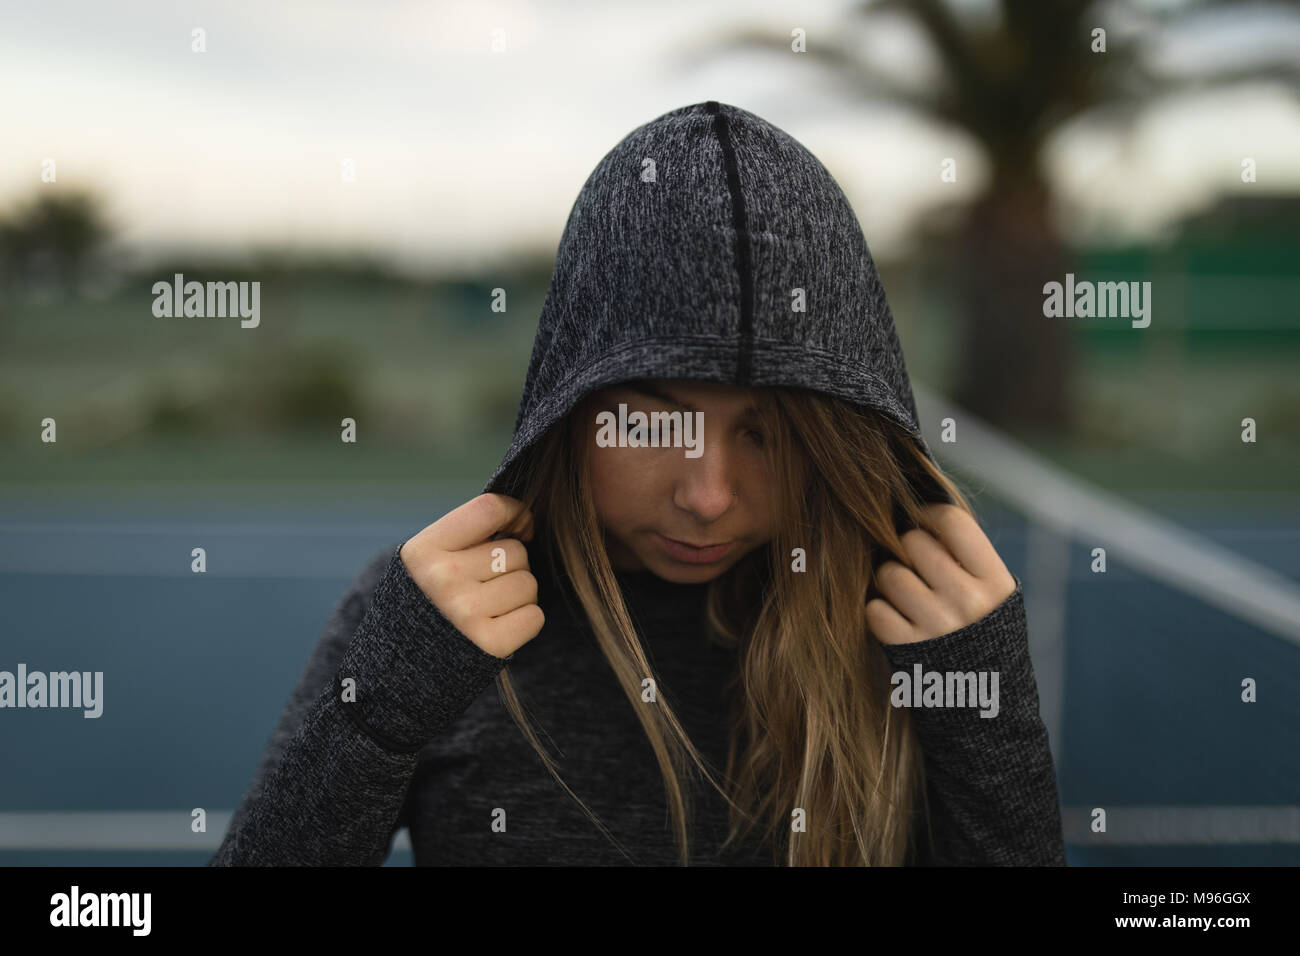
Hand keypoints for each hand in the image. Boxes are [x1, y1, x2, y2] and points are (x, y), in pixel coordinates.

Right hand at [399, 493, 543, 658]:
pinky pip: (534, 617)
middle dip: (512, 565)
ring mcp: (465, 612)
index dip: (514, 512)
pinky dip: (524, 622)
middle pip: (515, 551)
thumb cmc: (430, 603)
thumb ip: (468, 535)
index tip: (519, 526)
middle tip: (487, 585)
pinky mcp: (488, 644)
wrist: (403, 668)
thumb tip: (523, 519)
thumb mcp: (429, 561)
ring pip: (528, 583)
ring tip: (490, 608)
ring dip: (519, 595)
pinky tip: (499, 627)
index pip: (489, 509)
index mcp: (424, 551)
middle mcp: (442, 578)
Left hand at [866, 503, 1016, 645]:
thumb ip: (967, 560)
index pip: (953, 522)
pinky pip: (874, 609)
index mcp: (995, 582)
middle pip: (913, 543)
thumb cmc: (983, 636)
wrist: (987, 707)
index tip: (925, 525)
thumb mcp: (995, 598)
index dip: (930, 516)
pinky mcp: (907, 650)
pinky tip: (897, 619)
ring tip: (906, 595)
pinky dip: (880, 612)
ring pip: (889, 573)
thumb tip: (916, 516)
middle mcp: (967, 601)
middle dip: (907, 550)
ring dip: (890, 580)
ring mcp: (936, 625)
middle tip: (915, 567)